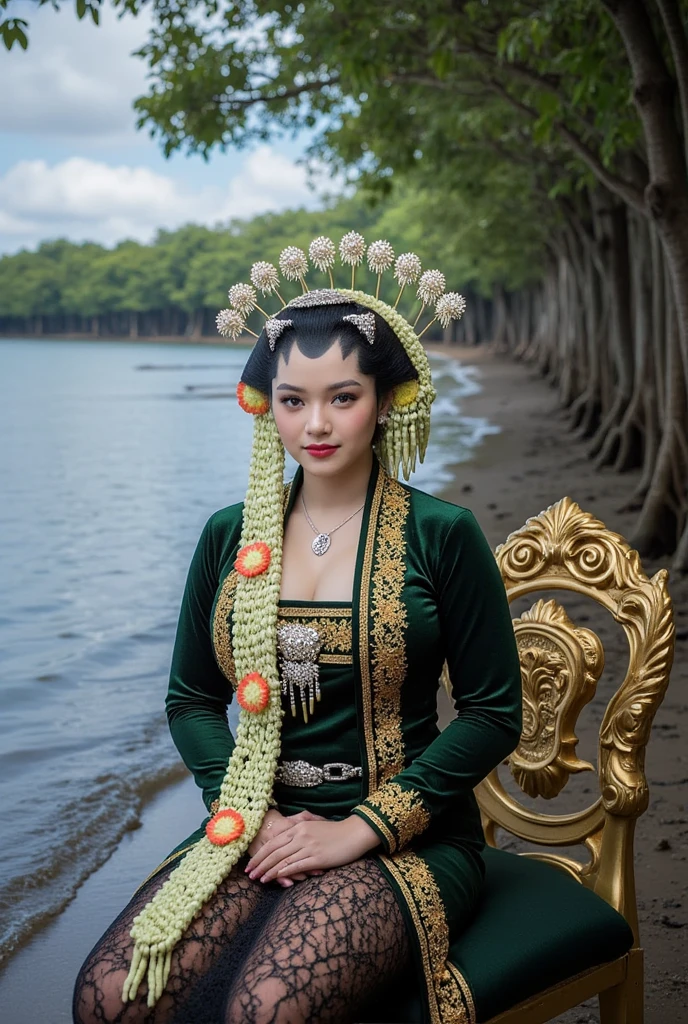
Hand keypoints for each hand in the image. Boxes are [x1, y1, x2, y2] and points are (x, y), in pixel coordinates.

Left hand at [245, 815, 379, 883]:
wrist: (354, 833)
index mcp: (298, 826)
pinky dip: (283, 872)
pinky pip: (295, 866)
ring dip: (268, 871)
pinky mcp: (316, 857)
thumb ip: (301, 829)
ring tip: (259, 879)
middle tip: (249, 874)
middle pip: (274, 851)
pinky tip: (275, 878)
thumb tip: (290, 835)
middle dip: (259, 863)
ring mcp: (308, 846)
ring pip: (282, 860)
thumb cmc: (336, 831)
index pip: (273, 841)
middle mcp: (300, 835)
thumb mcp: (315, 825)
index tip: (250, 863)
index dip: (260, 853)